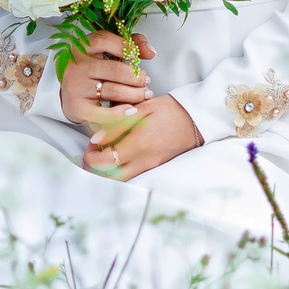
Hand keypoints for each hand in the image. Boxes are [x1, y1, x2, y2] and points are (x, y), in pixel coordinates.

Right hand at [60, 30, 152, 126]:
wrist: (68, 92)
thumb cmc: (91, 70)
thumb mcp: (105, 51)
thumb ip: (128, 44)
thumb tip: (150, 51)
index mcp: (83, 47)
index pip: (104, 40)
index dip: (126, 46)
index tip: (141, 55)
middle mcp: (77, 65)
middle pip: (115, 69)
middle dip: (137, 77)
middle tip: (146, 81)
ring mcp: (76, 86)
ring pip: (113, 90)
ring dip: (135, 94)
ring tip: (144, 94)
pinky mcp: (77, 106)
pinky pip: (101, 112)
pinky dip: (119, 113)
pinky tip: (131, 111)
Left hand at [83, 94, 202, 180]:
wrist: (197, 118)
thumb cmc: (170, 109)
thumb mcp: (142, 109)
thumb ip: (117, 124)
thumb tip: (96, 139)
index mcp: (139, 144)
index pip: (105, 160)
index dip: (91, 155)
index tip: (90, 144)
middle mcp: (144, 160)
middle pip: (111, 176)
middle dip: (96, 168)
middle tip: (92, 154)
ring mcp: (151, 166)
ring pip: (122, 178)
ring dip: (107, 170)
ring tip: (104, 154)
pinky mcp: (156, 167)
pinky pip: (133, 174)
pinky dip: (120, 169)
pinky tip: (119, 155)